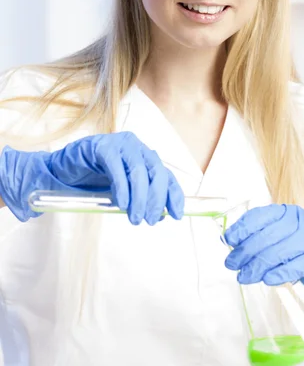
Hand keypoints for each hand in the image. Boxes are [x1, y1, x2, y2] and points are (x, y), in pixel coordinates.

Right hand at [0, 132, 183, 224]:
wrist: (64, 169)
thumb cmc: (96, 180)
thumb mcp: (124, 192)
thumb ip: (140, 199)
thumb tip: (159, 216)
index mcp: (146, 158)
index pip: (166, 176)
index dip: (174, 195)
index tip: (176, 215)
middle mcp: (137, 148)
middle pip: (156, 172)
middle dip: (156, 198)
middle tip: (151, 220)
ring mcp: (120, 144)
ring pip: (138, 171)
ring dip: (139, 197)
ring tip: (135, 218)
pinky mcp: (102, 146)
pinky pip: (116, 167)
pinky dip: (122, 187)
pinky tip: (121, 203)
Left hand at [224, 204, 303, 319]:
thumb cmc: (297, 253)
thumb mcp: (276, 242)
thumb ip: (255, 239)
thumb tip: (227, 241)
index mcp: (286, 212)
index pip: (260, 215)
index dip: (242, 227)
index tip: (229, 241)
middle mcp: (301, 220)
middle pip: (268, 235)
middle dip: (246, 251)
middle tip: (232, 265)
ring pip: (281, 250)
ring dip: (259, 265)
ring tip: (245, 276)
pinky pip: (298, 264)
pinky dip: (280, 273)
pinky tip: (267, 279)